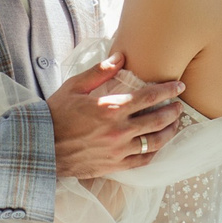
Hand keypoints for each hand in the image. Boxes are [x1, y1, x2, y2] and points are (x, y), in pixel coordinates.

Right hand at [47, 52, 185, 177]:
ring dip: (169, 132)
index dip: (168, 90)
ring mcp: (118, 150)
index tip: (179, 86)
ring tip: (175, 125)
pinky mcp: (114, 165)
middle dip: (173, 111)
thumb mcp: (74, 86)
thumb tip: (121, 57)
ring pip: (155, 142)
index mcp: (111, 108)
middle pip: (158, 120)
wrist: (41, 147)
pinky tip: (158, 146)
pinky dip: (155, 152)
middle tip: (180, 106)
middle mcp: (119, 130)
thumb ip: (100, 72)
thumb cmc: (55, 114)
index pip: (150, 97)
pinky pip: (143, 160)